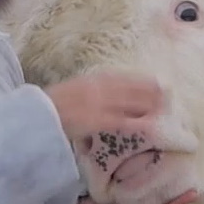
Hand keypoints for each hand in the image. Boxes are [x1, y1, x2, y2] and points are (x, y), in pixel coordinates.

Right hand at [44, 71, 163, 140]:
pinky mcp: (94, 119)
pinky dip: (133, 122)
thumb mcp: (71, 91)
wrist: (37, 116)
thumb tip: (104, 91)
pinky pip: (119, 120)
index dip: (138, 79)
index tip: (154, 80)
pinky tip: (146, 125)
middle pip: (127, 88)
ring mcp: (96, 103)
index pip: (119, 77)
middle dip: (147, 90)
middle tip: (166, 93)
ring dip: (145, 104)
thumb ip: (88, 90)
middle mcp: (95, 88)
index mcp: (89, 80)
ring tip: (162, 108)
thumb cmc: (51, 107)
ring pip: (127, 102)